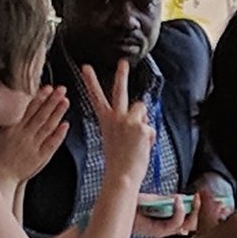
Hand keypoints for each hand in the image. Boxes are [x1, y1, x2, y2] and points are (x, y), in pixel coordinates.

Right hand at [0, 83, 70, 189]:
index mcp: (14, 128)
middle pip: (41, 115)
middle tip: (62, 90)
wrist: (0, 176)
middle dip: (52, 101)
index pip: (29, 109)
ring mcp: (34, 147)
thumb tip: (3, 103)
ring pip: (48, 127)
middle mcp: (25, 136)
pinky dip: (59, 135)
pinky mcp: (40, 158)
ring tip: (66, 102)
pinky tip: (66, 125)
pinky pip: (52, 144)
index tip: (48, 88)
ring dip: (58, 114)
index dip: (40, 97)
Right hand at [81, 58, 153, 183]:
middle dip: (121, 74)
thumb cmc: (118, 160)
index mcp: (106, 121)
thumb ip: (125, 122)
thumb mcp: (116, 138)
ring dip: (143, 121)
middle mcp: (116, 117)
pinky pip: (150, 127)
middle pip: (119, 91)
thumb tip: (141, 112)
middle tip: (123, 62)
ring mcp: (129, 121)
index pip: (96, 97)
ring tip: (136, 141)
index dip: (90, 81)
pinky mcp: (141, 126)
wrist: (121, 175)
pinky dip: (149, 137)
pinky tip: (142, 147)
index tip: (86, 67)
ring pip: (142, 110)